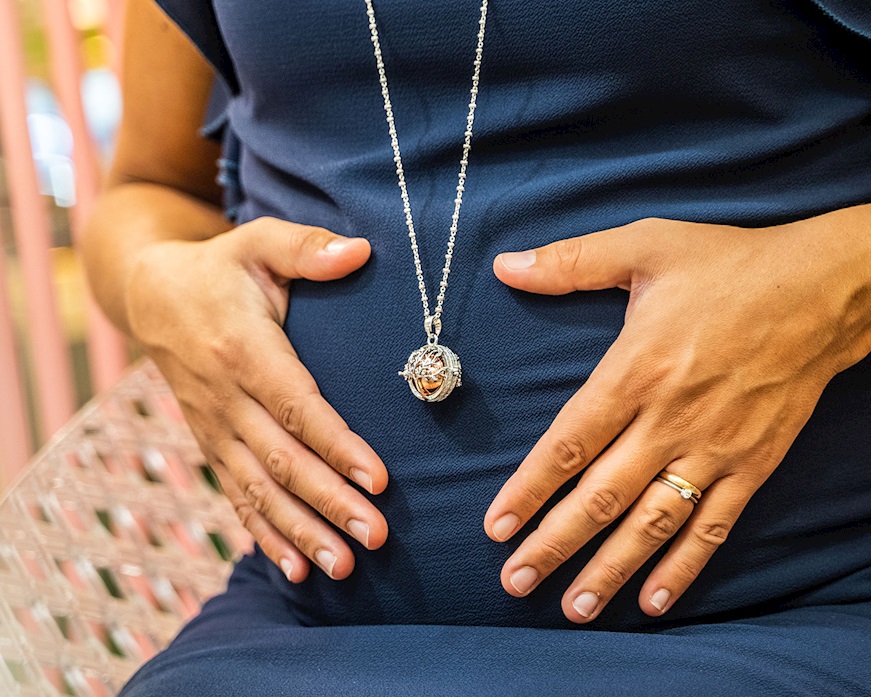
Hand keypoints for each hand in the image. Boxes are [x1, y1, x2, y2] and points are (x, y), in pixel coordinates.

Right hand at [126, 217, 388, 581]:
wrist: (151, 296)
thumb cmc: (220, 268)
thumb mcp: (258, 242)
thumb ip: (307, 248)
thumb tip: (363, 251)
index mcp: (243, 349)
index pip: (296, 407)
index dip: (336, 445)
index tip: (378, 480)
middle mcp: (224, 398)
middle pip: (281, 460)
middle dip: (328, 503)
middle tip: (375, 538)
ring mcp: (213, 427)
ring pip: (259, 489)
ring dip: (301, 531)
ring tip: (343, 567)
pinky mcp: (210, 443)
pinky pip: (236, 495)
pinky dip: (264, 533)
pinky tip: (294, 568)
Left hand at [484, 209, 870, 622]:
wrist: (824, 290)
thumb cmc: (729, 267)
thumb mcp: (645, 245)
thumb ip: (571, 262)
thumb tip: (505, 265)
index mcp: (636, 369)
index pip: (570, 441)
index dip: (530, 488)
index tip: (496, 525)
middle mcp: (670, 418)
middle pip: (601, 495)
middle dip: (554, 542)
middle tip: (515, 580)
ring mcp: (714, 448)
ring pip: (652, 522)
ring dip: (609, 568)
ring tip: (573, 608)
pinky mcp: (752, 465)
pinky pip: (713, 525)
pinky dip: (684, 566)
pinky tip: (656, 600)